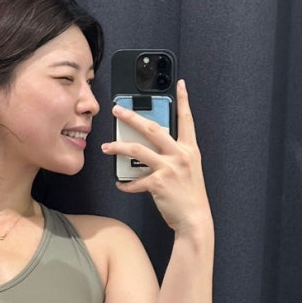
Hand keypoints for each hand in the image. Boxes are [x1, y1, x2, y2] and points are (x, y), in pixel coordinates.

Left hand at [102, 80, 211, 233]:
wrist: (195, 219)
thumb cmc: (190, 194)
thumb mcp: (188, 168)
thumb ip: (173, 154)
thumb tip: (150, 146)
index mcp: (189, 149)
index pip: (187, 119)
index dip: (183, 100)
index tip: (180, 84)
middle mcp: (180, 155)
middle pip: (152, 129)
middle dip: (131, 117)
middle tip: (117, 110)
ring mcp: (169, 168)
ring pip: (137, 150)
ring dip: (118, 147)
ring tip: (106, 146)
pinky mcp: (158, 183)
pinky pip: (135, 180)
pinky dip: (125, 183)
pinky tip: (120, 184)